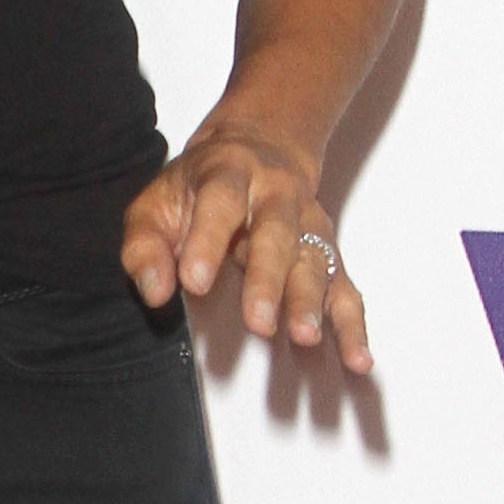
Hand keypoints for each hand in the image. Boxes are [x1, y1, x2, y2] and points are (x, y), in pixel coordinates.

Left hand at [121, 119, 371, 373]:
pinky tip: (357, 357)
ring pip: (314, 260)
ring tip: (305, 337)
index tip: (195, 282)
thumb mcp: (157, 201)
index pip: (219, 202)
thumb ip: (146, 246)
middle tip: (258, 322)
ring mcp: (307, 223)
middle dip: (268, 280)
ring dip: (311, 302)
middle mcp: (276, 194)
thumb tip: (155, 292)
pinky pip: (344, 288)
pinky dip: (352, 325)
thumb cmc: (200, 185)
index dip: (208, 241)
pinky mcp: (326, 253)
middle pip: (276, 234)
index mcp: (229, 172)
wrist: (258, 146)